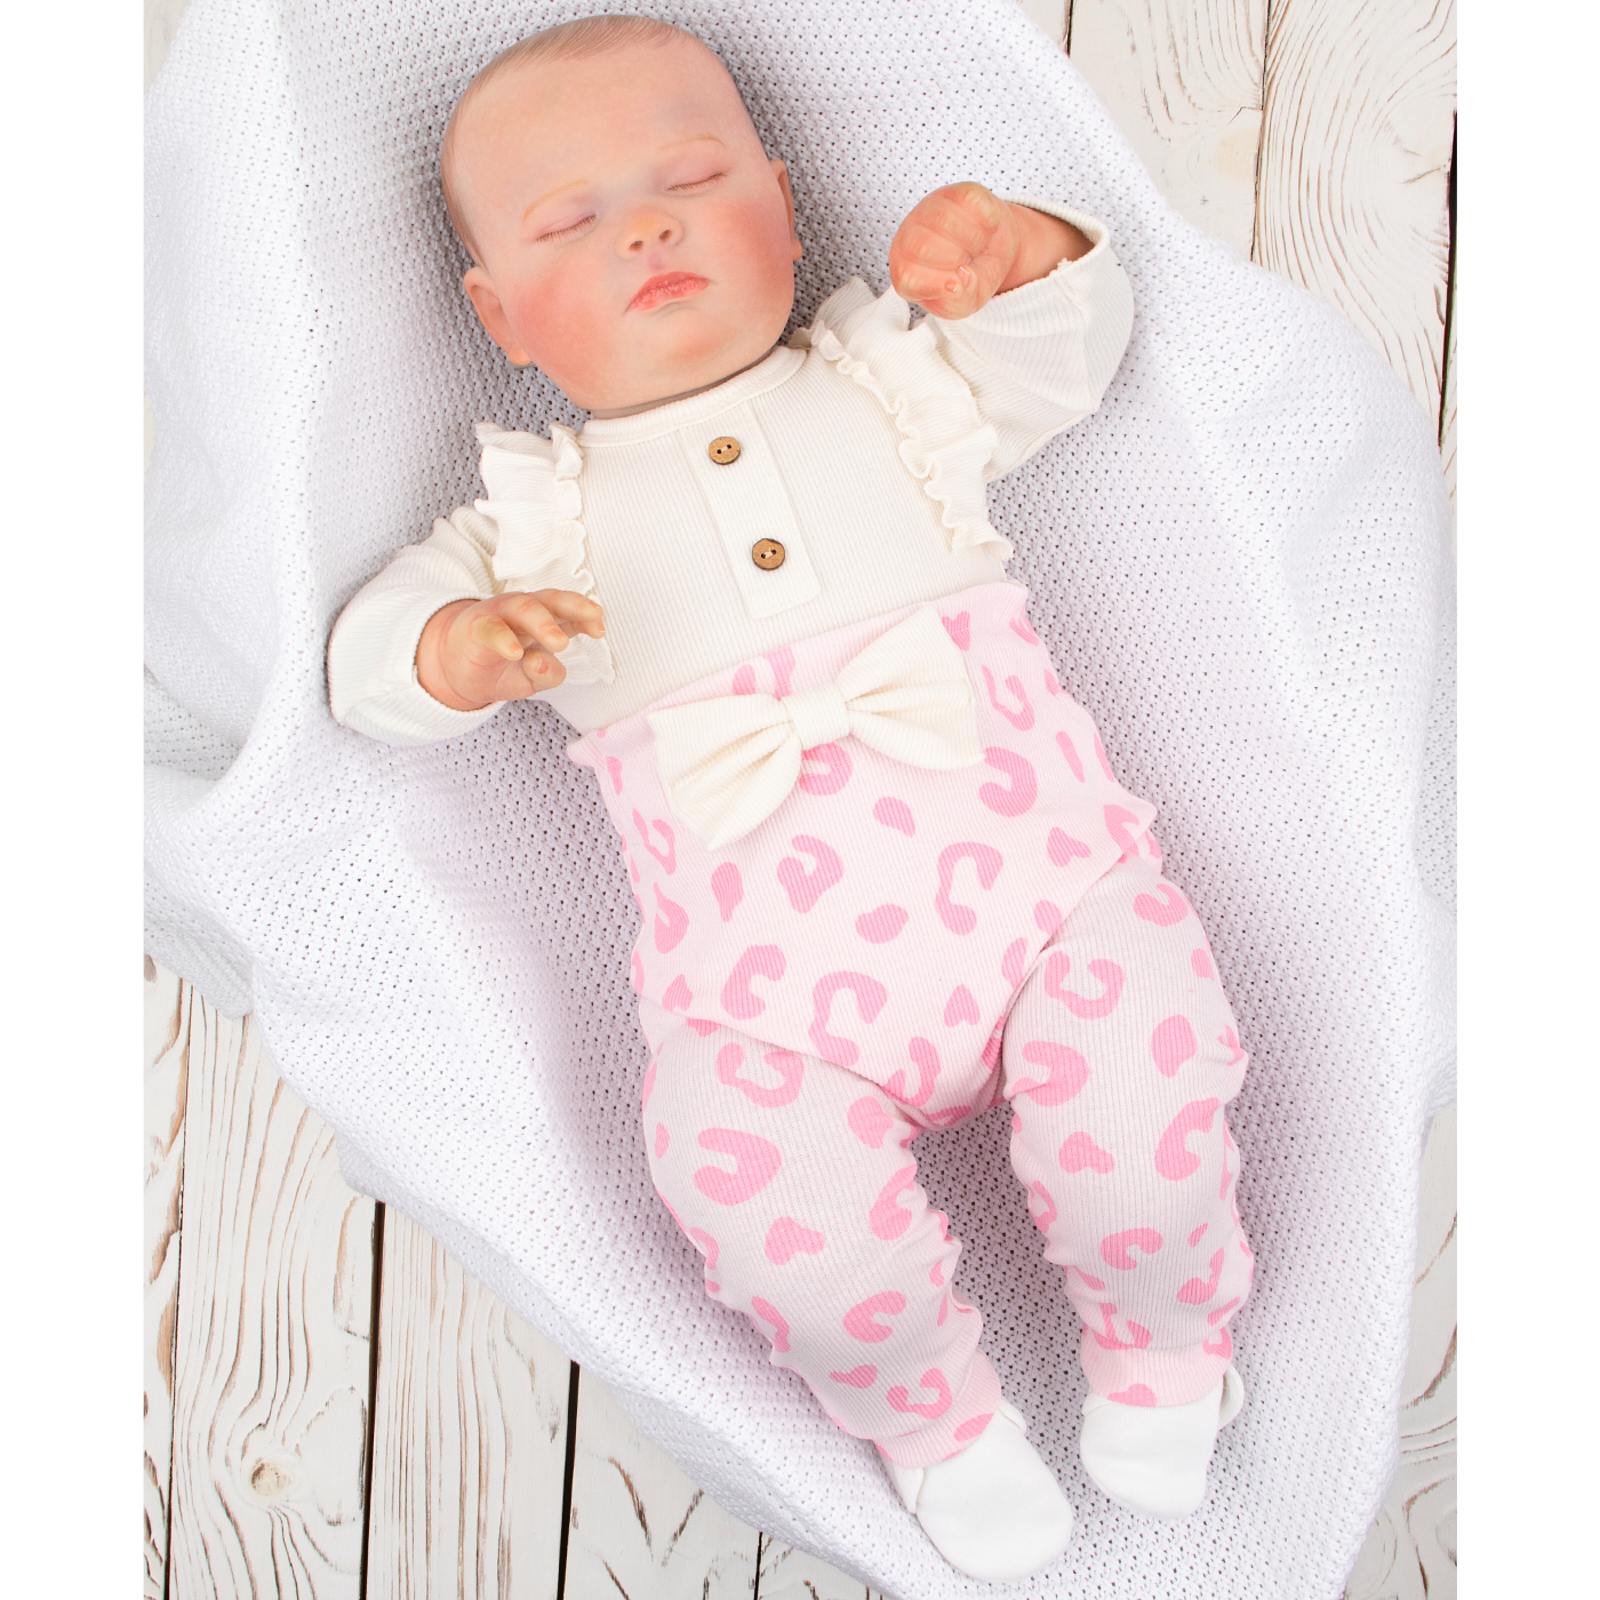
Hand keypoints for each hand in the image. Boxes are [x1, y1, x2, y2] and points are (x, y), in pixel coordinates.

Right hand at [416, 590, 604, 710]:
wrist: (457, 669)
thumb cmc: (501, 667)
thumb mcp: (533, 678)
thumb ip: (547, 673)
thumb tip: (541, 664)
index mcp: (545, 621)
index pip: (570, 613)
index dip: (586, 616)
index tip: (600, 629)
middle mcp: (525, 612)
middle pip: (551, 601)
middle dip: (574, 607)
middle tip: (594, 619)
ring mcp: (501, 616)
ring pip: (524, 609)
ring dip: (544, 623)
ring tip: (560, 643)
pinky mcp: (477, 628)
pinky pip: (492, 629)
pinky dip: (504, 639)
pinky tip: (515, 653)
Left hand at [888, 183, 1089, 318]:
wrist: (995, 249)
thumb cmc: (972, 279)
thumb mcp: (965, 303)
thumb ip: (956, 300)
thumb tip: (955, 282)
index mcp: (905, 266)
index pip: (907, 276)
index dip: (935, 283)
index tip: (960, 285)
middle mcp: (910, 234)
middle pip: (923, 245)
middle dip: (956, 261)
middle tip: (973, 267)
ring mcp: (932, 208)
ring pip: (948, 223)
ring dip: (974, 242)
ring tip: (982, 250)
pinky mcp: (961, 192)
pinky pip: (973, 204)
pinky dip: (986, 222)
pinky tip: (989, 229)